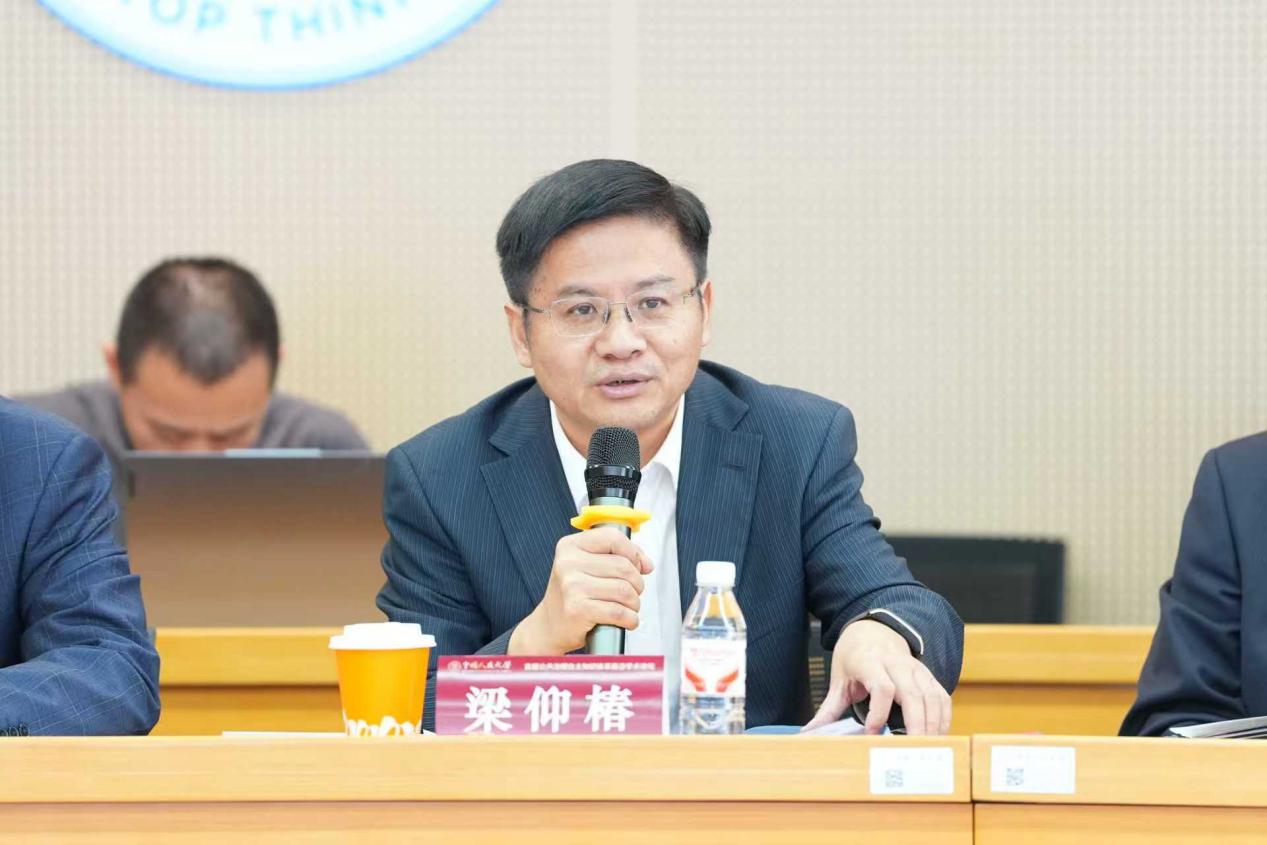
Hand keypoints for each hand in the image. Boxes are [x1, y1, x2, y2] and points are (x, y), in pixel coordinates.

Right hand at [508, 527, 653, 653]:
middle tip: (632, 593)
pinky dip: (630, 619)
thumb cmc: (572, 595)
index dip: (633, 553)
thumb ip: (619, 556)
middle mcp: (568, 563)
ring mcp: (571, 586)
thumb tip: (646, 564)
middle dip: (637, 583)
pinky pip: (619, 612)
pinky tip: (625, 620)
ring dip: (634, 603)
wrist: (549, 626)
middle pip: (624, 566)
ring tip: (627, 607)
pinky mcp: (578, 609)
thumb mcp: (588, 566)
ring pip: (625, 590)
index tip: (637, 566)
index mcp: (570, 546)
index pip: (613, 537)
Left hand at [803, 619, 950, 735]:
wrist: (874, 630)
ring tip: (925, 749)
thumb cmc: (854, 656)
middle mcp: (897, 664)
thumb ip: (828, 708)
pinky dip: (942, 718)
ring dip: (932, 724)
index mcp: (870, 662)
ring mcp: (916, 669)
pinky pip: (942, 697)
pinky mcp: (928, 676)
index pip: (882, 687)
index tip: (872, 733)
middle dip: (915, 724)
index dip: (879, 712)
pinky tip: (937, 736)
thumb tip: (809, 732)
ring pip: (931, 697)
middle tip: (910, 749)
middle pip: (912, 694)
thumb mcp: (838, 678)